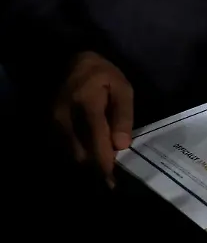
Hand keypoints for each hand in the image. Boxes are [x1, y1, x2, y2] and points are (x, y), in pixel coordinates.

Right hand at [53, 51, 133, 187]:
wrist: (70, 61)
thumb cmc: (102, 74)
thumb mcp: (122, 87)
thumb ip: (123, 115)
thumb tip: (122, 144)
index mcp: (87, 104)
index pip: (96, 140)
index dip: (104, 162)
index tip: (112, 181)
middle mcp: (65, 117)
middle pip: (80, 153)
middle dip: (97, 165)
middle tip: (111, 171)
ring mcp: (53, 122)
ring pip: (70, 153)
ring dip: (87, 161)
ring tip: (103, 161)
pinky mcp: (48, 126)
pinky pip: (63, 147)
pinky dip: (77, 153)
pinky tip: (90, 151)